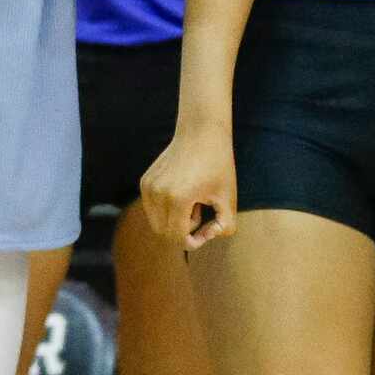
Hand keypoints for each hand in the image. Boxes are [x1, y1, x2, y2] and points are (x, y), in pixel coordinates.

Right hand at [142, 124, 235, 247]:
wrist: (201, 132)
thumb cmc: (218, 164)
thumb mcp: (228, 197)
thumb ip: (225, 226)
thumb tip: (207, 235)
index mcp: (178, 199)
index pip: (178, 237)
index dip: (193, 241)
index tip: (207, 231)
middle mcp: (158, 193)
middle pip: (164, 233)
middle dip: (183, 232)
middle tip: (200, 212)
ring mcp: (148, 187)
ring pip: (156, 222)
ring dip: (174, 220)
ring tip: (191, 202)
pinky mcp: (145, 182)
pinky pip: (152, 209)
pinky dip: (166, 209)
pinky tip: (182, 193)